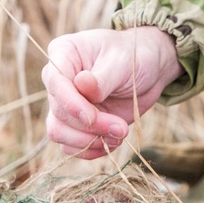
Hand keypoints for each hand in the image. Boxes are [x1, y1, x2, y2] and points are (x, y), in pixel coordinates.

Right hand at [42, 27, 181, 158]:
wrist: (149, 70)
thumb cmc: (134, 56)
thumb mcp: (123, 61)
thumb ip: (102, 77)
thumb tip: (81, 85)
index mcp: (64, 53)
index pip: (55, 81)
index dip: (70, 103)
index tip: (91, 118)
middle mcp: (58, 80)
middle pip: (59, 112)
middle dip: (90, 126)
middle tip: (121, 128)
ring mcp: (65, 104)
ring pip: (59, 132)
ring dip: (89, 141)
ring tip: (120, 135)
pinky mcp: (75, 124)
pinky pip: (71, 146)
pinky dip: (91, 149)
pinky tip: (113, 142)